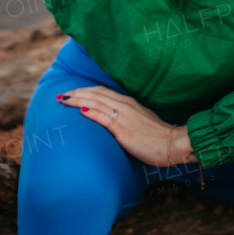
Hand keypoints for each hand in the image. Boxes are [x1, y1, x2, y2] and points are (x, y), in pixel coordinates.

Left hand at [57, 86, 196, 166]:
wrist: (173, 144)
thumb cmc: (157, 137)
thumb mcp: (140, 122)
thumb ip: (126, 119)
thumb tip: (111, 121)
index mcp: (128, 103)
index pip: (101, 92)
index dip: (84, 91)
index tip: (71, 92)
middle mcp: (125, 106)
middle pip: (96, 94)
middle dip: (76, 93)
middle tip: (60, 95)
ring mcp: (125, 117)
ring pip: (97, 102)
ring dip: (78, 100)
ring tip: (63, 100)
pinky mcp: (125, 131)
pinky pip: (106, 118)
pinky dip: (92, 112)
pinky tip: (81, 111)